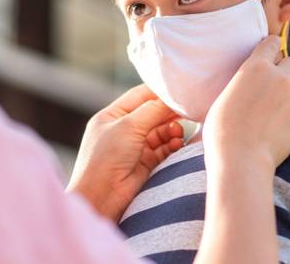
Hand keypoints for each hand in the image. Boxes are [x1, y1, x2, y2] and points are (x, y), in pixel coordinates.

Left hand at [67, 84, 184, 221]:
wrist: (100, 198)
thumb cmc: (105, 158)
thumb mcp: (128, 126)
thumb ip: (153, 109)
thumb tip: (174, 100)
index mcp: (112, 116)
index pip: (140, 96)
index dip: (161, 92)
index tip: (181, 91)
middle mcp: (124, 130)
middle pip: (154, 113)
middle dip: (171, 113)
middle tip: (188, 112)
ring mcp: (136, 147)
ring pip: (162, 131)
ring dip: (173, 130)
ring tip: (178, 134)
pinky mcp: (147, 163)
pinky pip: (166, 148)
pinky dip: (173, 145)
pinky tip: (177, 144)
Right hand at [202, 35, 289, 173]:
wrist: (241, 158)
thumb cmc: (222, 130)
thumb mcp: (226, 95)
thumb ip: (244, 82)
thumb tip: (249, 82)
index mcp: (255, 66)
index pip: (272, 42)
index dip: (271, 49)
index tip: (269, 56)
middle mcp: (278, 76)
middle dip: (285, 71)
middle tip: (272, 86)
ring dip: (287, 95)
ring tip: (269, 114)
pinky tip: (274, 128)